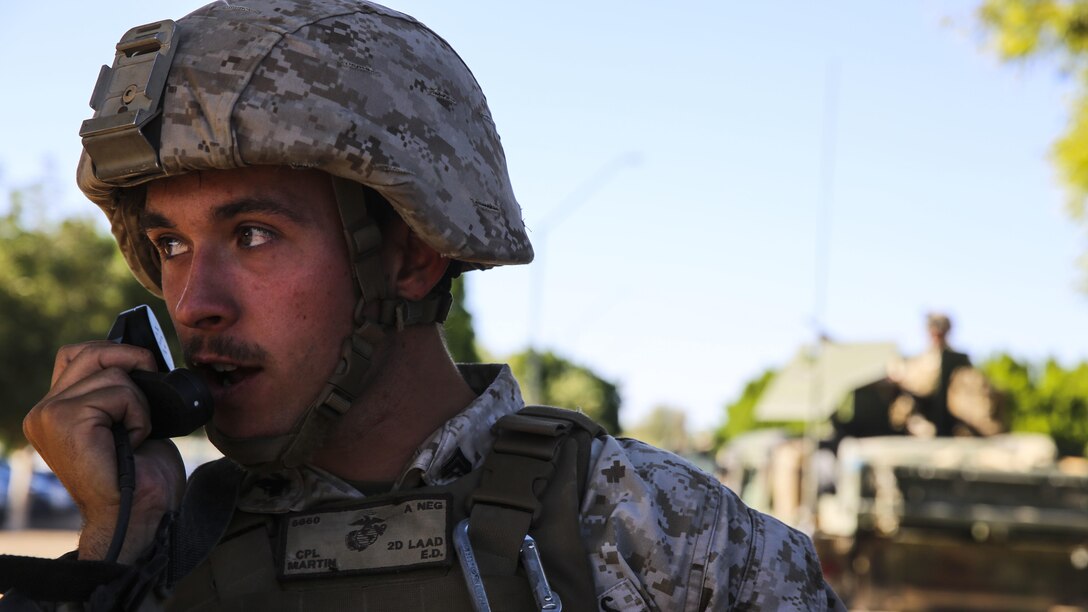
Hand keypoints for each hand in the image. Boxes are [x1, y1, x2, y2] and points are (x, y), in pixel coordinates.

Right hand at [23, 341, 186, 562]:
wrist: (140, 513)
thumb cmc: (140, 473)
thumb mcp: (124, 420)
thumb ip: (115, 389)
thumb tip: (139, 356)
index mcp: (52, 410)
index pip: (78, 354)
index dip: (116, 354)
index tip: (144, 372)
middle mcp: (42, 412)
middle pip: (91, 352)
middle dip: (133, 361)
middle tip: (152, 390)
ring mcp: (49, 415)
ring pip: (112, 373)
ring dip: (139, 403)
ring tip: (135, 436)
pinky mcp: (66, 421)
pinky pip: (121, 393)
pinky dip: (140, 416)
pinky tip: (134, 442)